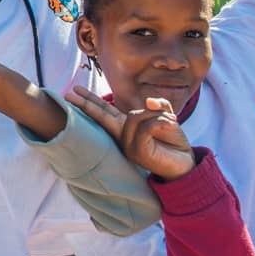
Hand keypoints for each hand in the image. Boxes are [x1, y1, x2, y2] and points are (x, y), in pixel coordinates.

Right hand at [66, 87, 194, 180]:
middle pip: (102, 115)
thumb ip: (158, 106)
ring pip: (135, 116)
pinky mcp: (137, 152)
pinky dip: (161, 122)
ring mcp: (128, 145)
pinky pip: (146, 126)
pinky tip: (172, 125)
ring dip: (157, 115)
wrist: (185, 164)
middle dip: (86, 103)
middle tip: (69, 93)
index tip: (74, 91)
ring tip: (172, 123)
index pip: (105, 111)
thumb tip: (148, 101)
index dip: (90, 101)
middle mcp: (122, 136)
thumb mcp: (167, 118)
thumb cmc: (173, 142)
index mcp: (125, 128)